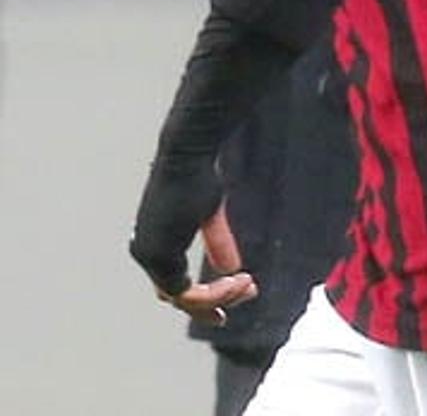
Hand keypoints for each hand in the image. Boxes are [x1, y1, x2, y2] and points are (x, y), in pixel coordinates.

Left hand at [130, 157, 258, 326]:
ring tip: (247, 283)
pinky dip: (212, 292)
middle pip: (177, 297)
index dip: (205, 294)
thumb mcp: (210, 215)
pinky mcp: (159, 254)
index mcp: (154, 244)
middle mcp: (146, 253)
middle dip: (212, 304)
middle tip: (246, 293)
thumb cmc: (198, 177)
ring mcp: (150, 256)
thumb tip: (232, 266)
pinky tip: (237, 279)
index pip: (176, 284)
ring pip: (182, 298)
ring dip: (218, 296)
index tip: (238, 287)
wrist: (187, 157)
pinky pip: (184, 291)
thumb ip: (217, 241)